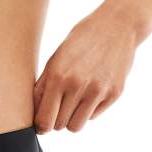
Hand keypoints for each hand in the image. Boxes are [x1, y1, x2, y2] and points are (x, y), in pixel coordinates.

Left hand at [34, 0, 139, 132]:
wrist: (117, 25)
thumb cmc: (80, 41)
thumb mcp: (55, 59)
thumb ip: (43, 87)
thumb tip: (34, 113)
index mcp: (58, 76)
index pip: (44, 119)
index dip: (41, 126)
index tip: (41, 124)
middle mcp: (78, 85)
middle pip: (59, 125)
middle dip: (56, 120)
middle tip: (58, 108)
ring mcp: (98, 91)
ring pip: (76, 126)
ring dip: (72, 119)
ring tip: (72, 104)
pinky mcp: (114, 93)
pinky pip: (93, 116)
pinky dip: (89, 110)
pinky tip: (90, 92)